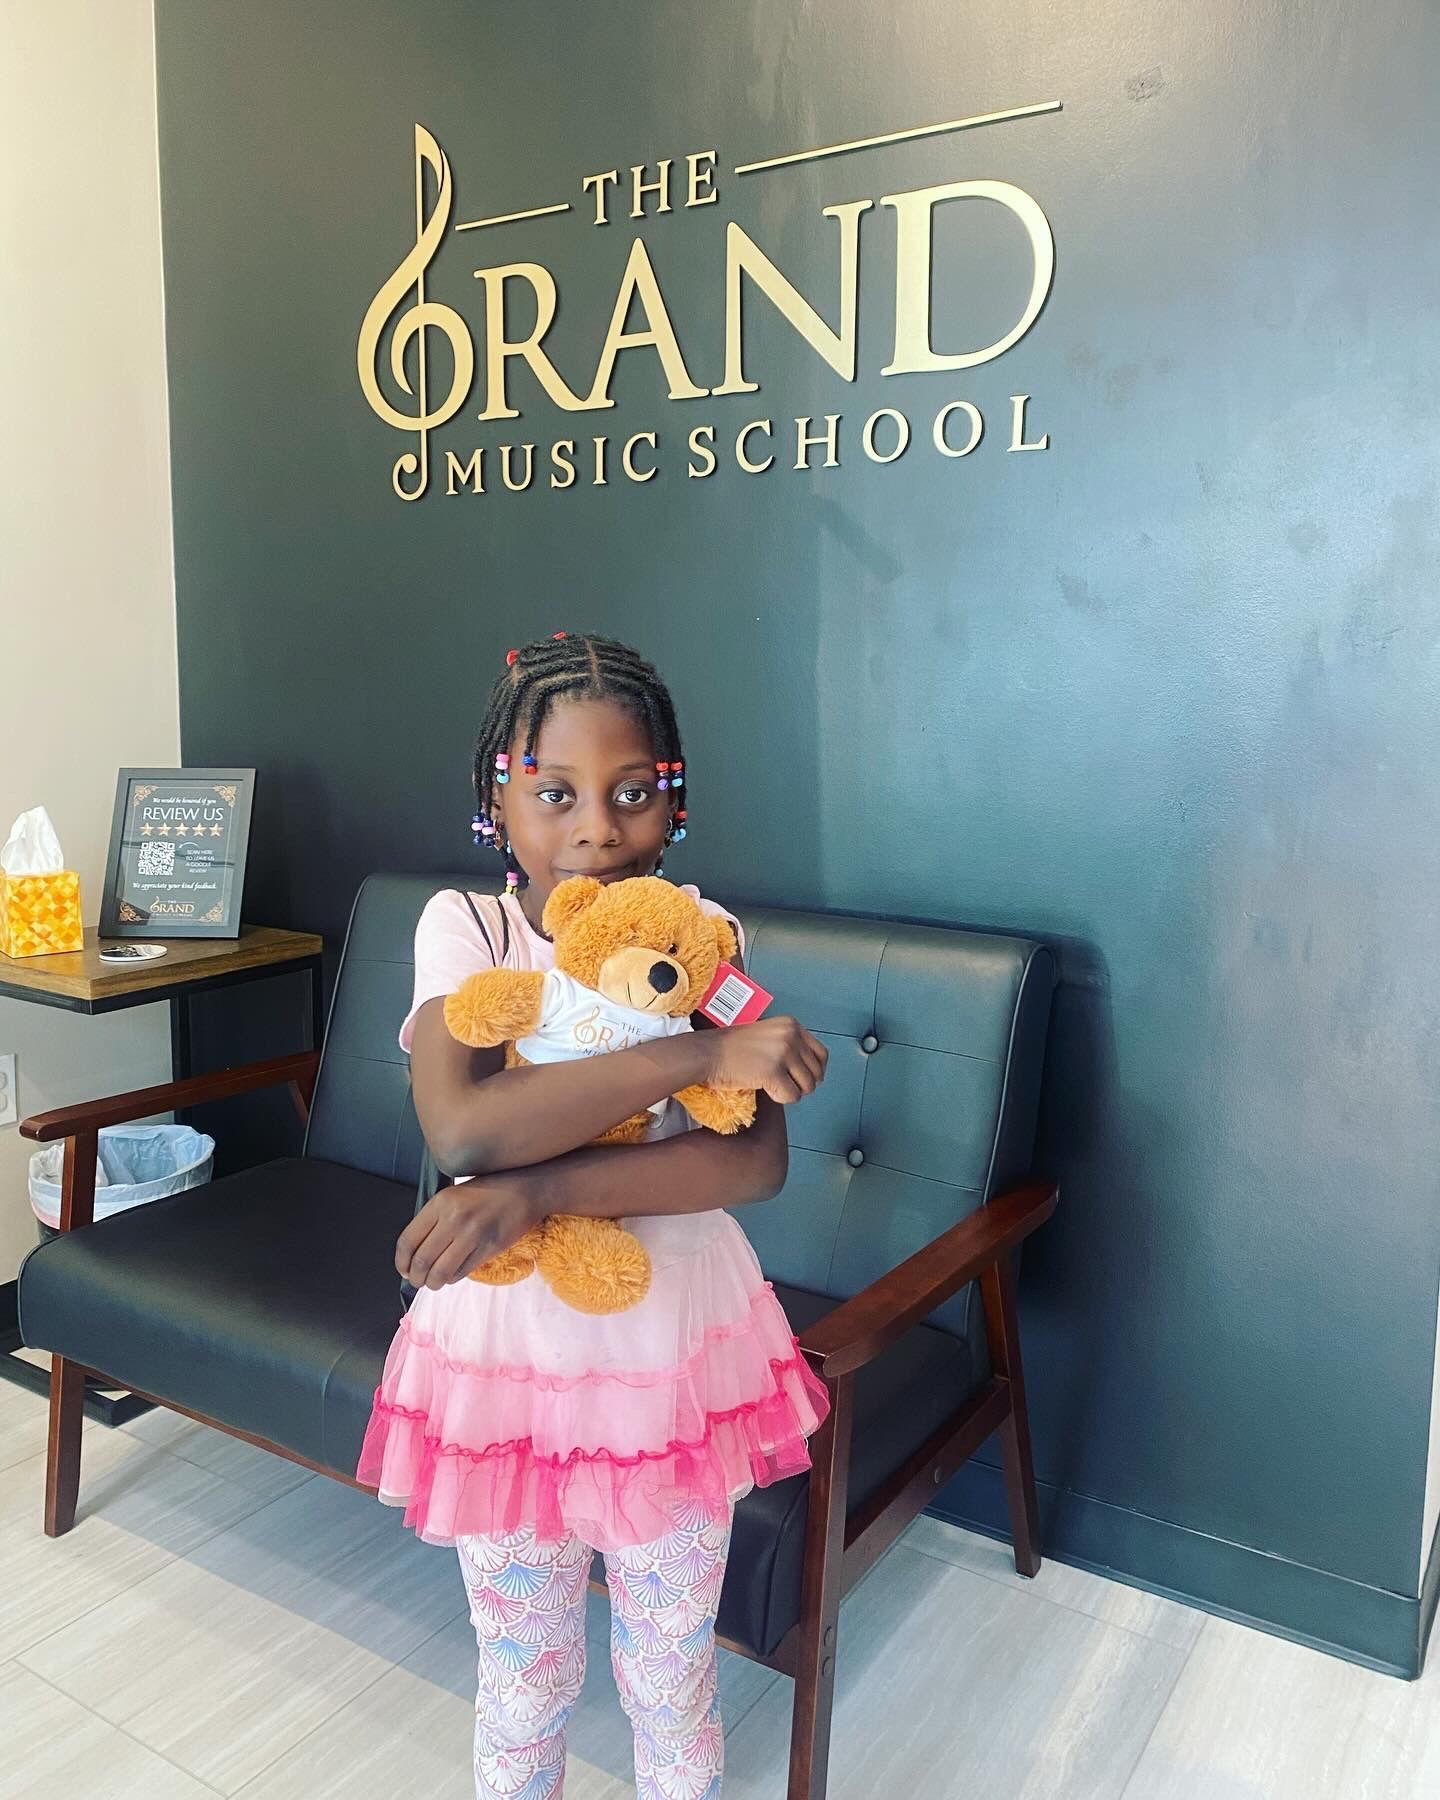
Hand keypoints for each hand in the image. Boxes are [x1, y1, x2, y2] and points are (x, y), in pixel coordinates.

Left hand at [396, 1170, 540, 1289]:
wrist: (526, 1189)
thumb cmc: (489, 1190)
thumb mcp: (455, 1195)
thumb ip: (435, 1219)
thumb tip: (416, 1252)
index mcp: (440, 1203)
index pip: (408, 1240)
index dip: (401, 1262)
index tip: (404, 1270)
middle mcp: (453, 1218)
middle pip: (422, 1260)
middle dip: (416, 1277)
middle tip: (418, 1281)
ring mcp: (472, 1234)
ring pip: (440, 1272)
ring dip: (433, 1283)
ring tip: (434, 1282)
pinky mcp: (488, 1248)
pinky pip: (461, 1272)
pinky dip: (453, 1279)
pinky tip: (453, 1274)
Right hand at [698, 1016, 827, 1104]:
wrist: (707, 1053)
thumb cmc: (730, 1048)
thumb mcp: (767, 1035)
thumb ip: (788, 1045)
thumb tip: (810, 1069)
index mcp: (791, 1025)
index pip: (821, 1054)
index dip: (814, 1070)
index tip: (802, 1078)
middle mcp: (791, 1035)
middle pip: (816, 1072)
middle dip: (802, 1084)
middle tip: (783, 1084)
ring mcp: (783, 1053)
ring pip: (807, 1086)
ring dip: (791, 1092)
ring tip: (772, 1085)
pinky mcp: (773, 1072)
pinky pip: (791, 1096)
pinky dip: (780, 1099)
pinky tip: (765, 1089)